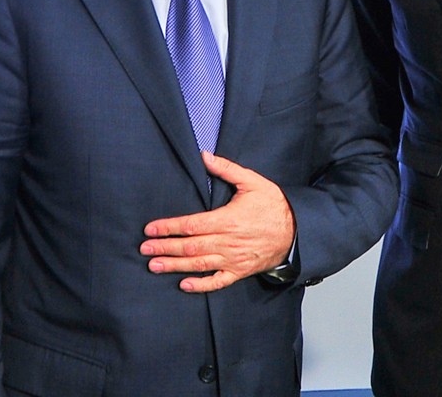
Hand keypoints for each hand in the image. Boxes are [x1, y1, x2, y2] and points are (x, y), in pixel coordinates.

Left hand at [139, 151, 296, 292]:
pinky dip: (201, 285)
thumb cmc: (274, 204)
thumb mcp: (252, 181)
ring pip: (199, 264)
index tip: (151, 228)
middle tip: (145, 249)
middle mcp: (228, 242)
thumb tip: (205, 155)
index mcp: (227, 219)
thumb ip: (226, 169)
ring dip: (175, 265)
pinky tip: (184, 284)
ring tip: (154, 266)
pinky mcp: (240, 271)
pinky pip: (218, 282)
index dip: (169, 227)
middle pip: (190, 246)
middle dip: (165, 247)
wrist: (297, 230)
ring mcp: (234, 259)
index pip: (191, 225)